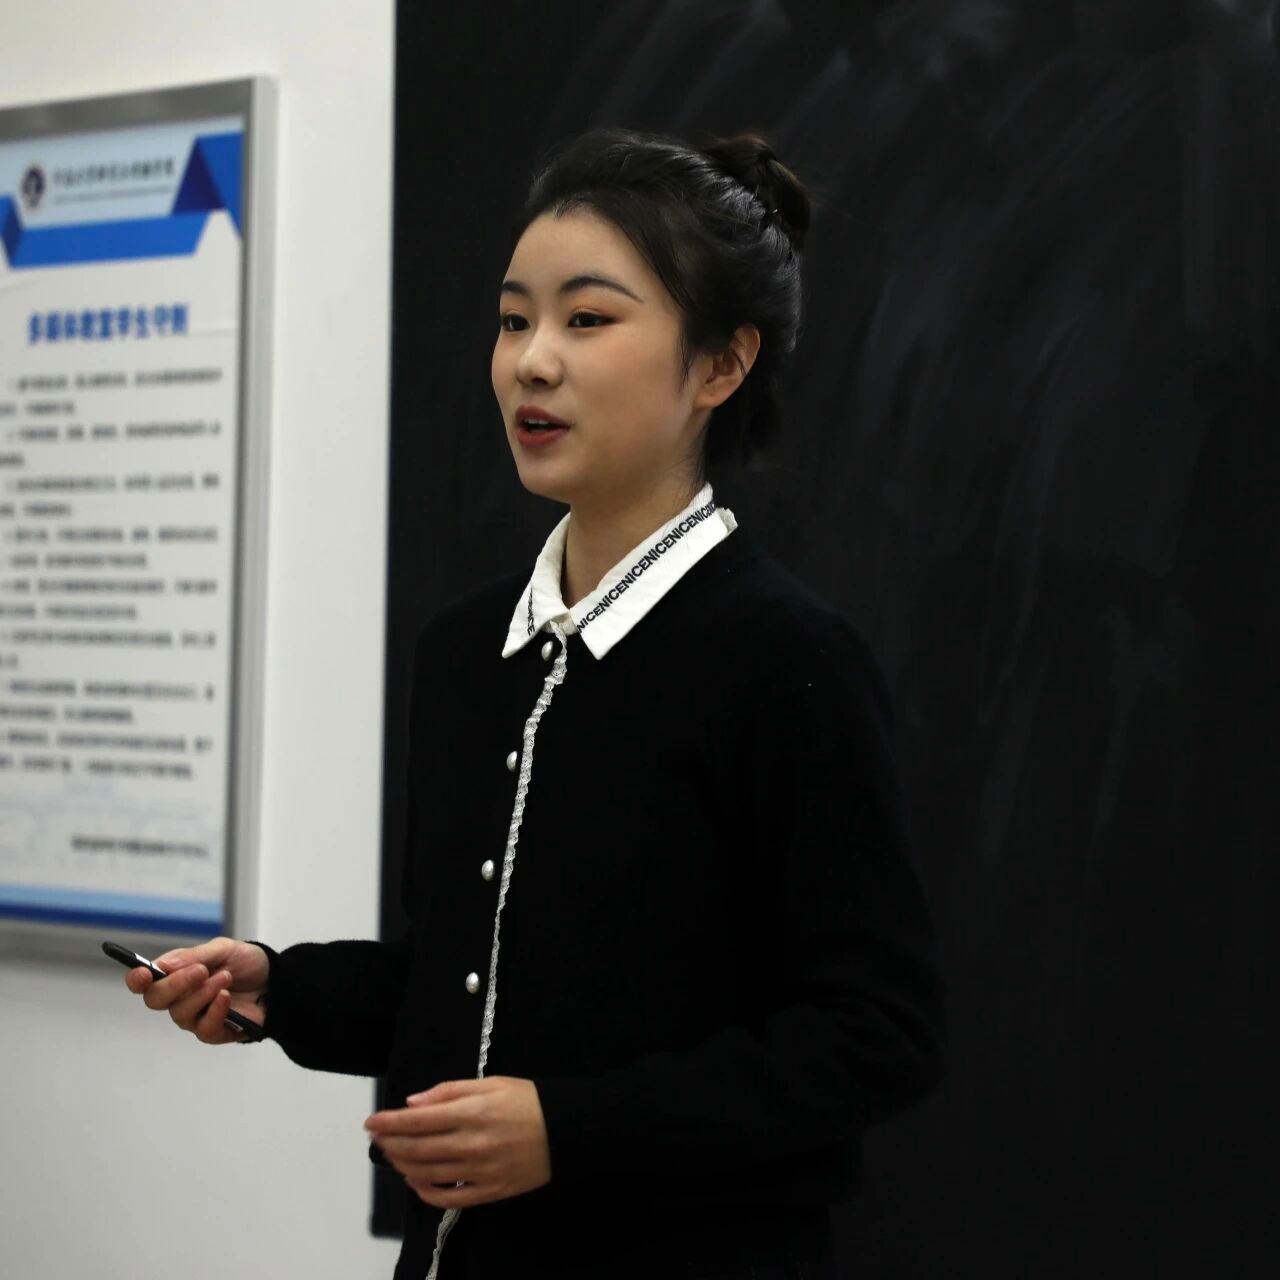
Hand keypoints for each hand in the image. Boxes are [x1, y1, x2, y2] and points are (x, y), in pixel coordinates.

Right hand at [124, 936, 268, 1043]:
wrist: (275, 979)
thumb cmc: (244, 962)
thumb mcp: (222, 949)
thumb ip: (192, 956)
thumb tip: (161, 965)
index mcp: (175, 975)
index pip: (145, 983)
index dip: (137, 980)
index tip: (143, 974)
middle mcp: (178, 999)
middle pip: (156, 1000)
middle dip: (176, 984)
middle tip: (201, 970)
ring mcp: (194, 1017)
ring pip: (181, 1013)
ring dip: (203, 993)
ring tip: (226, 977)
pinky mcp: (213, 1032)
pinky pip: (204, 1029)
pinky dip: (215, 1011)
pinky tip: (227, 997)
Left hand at [364, 1076, 551, 1208]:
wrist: (565, 1130)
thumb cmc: (526, 1100)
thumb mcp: (490, 1083)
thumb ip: (449, 1091)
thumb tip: (412, 1103)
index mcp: (471, 1113)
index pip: (417, 1120)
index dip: (389, 1122)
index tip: (371, 1122)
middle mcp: (471, 1144)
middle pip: (417, 1149)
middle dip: (390, 1143)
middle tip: (377, 1138)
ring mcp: (479, 1172)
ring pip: (427, 1174)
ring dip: (402, 1164)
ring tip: (391, 1155)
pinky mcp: (489, 1192)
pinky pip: (448, 1198)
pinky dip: (425, 1192)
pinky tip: (415, 1181)